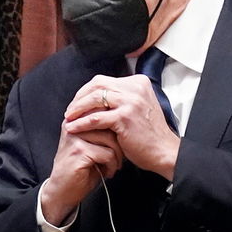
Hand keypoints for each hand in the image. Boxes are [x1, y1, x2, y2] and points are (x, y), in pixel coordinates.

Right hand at [40, 126, 123, 225]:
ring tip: (114, 166)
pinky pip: (107, 154)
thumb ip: (103, 133)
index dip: (117, 127)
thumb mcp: (93, 146)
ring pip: (110, 139)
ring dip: (117, 156)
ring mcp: (75, 138)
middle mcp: (73, 126)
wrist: (62, 191)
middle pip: (109, 124)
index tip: (122, 143)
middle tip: (119, 158)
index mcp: (76, 121)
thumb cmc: (80, 170)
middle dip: (119, 143)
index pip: (103, 112)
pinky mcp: (79, 151)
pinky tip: (108, 172)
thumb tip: (125, 126)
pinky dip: (112, 165)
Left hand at [63, 75, 179, 179]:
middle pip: (97, 85)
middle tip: (70, 111)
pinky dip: (82, 123)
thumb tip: (94, 96)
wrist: (163, 151)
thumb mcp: (138, 107)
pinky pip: (96, 118)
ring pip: (94, 99)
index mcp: (138, 83)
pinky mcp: (125, 117)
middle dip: (79, 98)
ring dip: (77, 109)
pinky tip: (73, 128)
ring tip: (68, 118)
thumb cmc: (149, 134)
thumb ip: (121, 98)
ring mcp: (130, 101)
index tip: (77, 102)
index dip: (86, 91)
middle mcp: (135, 88)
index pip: (103, 80)